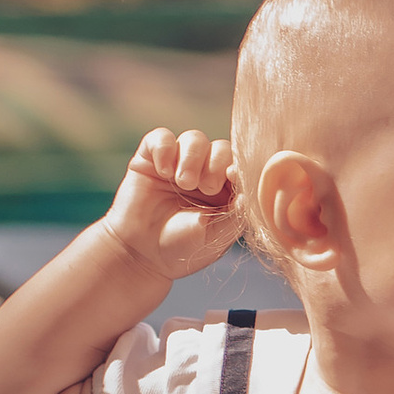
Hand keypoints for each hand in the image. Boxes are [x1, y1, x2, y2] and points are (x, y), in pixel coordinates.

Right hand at [106, 128, 240, 279]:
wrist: (142, 256)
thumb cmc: (182, 249)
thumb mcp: (217, 236)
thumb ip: (237, 214)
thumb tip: (251, 192)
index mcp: (225, 190)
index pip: (239, 164)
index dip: (240, 164)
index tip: (233, 176)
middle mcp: (203, 172)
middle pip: (219, 148)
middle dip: (215, 164)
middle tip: (206, 188)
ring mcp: (177, 164)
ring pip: (193, 139)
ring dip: (192, 157)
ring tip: (183, 182)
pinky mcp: (150, 159)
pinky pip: (160, 137)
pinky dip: (165, 149)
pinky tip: (164, 171)